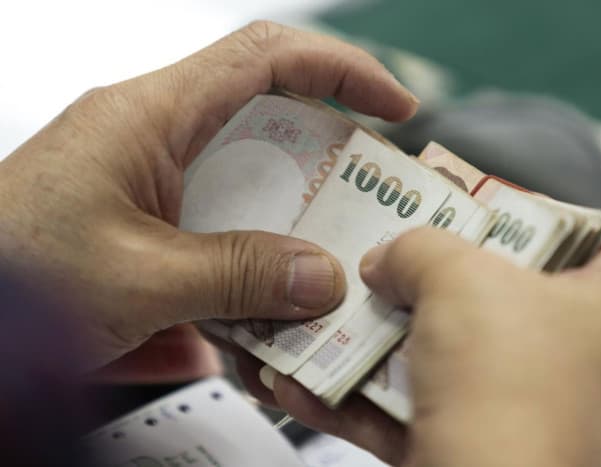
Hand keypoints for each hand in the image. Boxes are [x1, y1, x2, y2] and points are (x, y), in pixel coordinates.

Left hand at [0, 21, 418, 372]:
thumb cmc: (6, 275)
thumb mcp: (136, 280)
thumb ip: (237, 276)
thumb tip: (319, 277)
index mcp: (147, 118)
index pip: (266, 57)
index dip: (343, 70)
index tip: (393, 106)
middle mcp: (150, 136)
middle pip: (267, 120)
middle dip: (329, 158)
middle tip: (370, 202)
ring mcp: (148, 180)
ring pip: (247, 182)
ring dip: (291, 221)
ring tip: (323, 265)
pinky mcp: (144, 222)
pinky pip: (217, 225)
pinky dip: (249, 260)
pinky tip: (259, 306)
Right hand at [358, 226, 600, 465]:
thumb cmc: (505, 380)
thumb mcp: (455, 277)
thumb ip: (416, 249)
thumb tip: (384, 263)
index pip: (585, 239)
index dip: (525, 212)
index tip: (470, 207)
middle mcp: (597, 371)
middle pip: (509, 302)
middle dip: (442, 283)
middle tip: (401, 259)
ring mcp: (546, 421)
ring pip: (458, 365)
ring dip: (392, 345)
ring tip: (345, 315)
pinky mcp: (496, 459)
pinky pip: (429, 416)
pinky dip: (373, 402)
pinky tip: (313, 385)